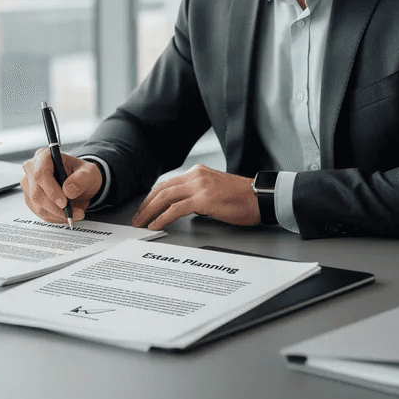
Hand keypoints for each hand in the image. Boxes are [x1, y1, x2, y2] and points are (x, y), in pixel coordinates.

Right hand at [20, 149, 101, 223]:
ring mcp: (29, 185)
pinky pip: (40, 213)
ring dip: (58, 215)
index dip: (51, 191)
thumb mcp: (89, 172)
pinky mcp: (30, 199)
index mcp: (44, 157)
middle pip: (37, 194)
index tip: (64, 203)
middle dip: (57, 208)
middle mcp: (32, 170)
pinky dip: (55, 217)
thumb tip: (68, 190)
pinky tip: (67, 214)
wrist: (79, 182)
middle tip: (75, 213)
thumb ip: (82, 179)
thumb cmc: (81, 173)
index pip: (40, 174)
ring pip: (38, 206)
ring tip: (76, 213)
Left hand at [131, 165, 259, 230]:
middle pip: (162, 189)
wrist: (261, 198)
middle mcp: (196, 176)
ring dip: (149, 212)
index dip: (152, 197)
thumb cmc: (243, 198)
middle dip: (146, 205)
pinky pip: (175, 209)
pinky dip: (162, 218)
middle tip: (137, 218)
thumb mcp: (215, 191)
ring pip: (165, 197)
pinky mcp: (203, 199)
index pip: (167, 184)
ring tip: (141, 224)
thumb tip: (184, 208)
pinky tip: (155, 225)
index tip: (144, 209)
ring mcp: (199, 186)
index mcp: (198, 173)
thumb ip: (198, 195)